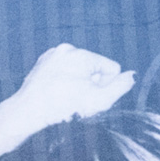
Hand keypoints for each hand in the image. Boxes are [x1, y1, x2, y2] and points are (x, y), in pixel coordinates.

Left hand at [2, 44, 134, 135]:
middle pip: (95, 68)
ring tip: (65, 98)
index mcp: (81, 54)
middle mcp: (66, 49)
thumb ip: (120, 87)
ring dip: (78, 84)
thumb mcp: (98, 100)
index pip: (112, 68)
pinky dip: (63, 82)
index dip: (106, 86)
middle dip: (92, 84)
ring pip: (79, 70)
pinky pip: (64, 71)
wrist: (27, 112)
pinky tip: (56, 94)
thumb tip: (132, 76)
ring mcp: (52, 55)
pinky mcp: (42, 63)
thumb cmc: (63, 107)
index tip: (90, 96)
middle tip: (77, 100)